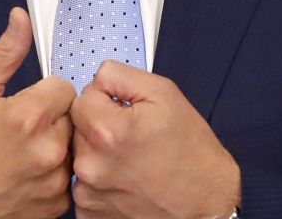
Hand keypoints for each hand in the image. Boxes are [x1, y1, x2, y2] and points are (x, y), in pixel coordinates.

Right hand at [0, 8, 74, 218]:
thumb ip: (6, 53)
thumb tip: (21, 19)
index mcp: (27, 116)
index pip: (64, 87)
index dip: (43, 94)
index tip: (24, 105)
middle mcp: (47, 150)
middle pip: (72, 117)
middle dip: (51, 119)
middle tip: (21, 131)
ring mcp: (53, 181)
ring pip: (73, 147)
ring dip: (55, 147)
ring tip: (24, 153)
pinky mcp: (55, 205)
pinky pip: (69, 177)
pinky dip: (53, 175)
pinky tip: (28, 175)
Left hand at [70, 61, 240, 218]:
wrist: (205, 203)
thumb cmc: (191, 154)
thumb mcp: (164, 94)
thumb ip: (119, 75)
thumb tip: (95, 77)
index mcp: (107, 132)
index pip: (80, 99)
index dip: (105, 101)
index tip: (124, 112)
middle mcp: (92, 165)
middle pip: (77, 128)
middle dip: (99, 127)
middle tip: (132, 138)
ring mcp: (89, 194)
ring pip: (79, 156)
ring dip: (98, 155)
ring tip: (131, 161)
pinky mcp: (89, 213)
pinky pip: (83, 185)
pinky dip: (100, 182)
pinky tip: (126, 182)